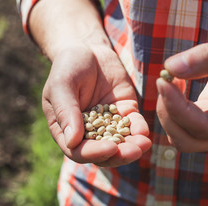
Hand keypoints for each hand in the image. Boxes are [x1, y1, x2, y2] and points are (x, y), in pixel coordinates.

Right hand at [43, 44, 150, 166]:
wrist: (88, 48)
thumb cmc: (67, 65)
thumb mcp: (61, 85)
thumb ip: (66, 111)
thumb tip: (73, 142)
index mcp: (66, 130)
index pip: (78, 150)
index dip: (94, 153)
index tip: (110, 148)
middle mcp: (87, 132)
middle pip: (102, 153)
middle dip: (119, 154)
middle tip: (135, 151)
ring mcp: (107, 123)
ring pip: (120, 143)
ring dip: (132, 146)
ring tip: (144, 144)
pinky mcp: (124, 112)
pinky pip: (132, 125)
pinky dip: (139, 129)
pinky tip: (145, 132)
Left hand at [156, 33, 207, 151]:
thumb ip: (207, 57)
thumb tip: (170, 67)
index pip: (203, 127)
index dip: (176, 107)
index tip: (162, 81)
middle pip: (188, 141)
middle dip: (169, 114)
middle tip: (164, 80)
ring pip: (181, 138)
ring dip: (167, 113)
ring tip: (170, 80)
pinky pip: (182, 126)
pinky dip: (171, 108)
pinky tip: (175, 84)